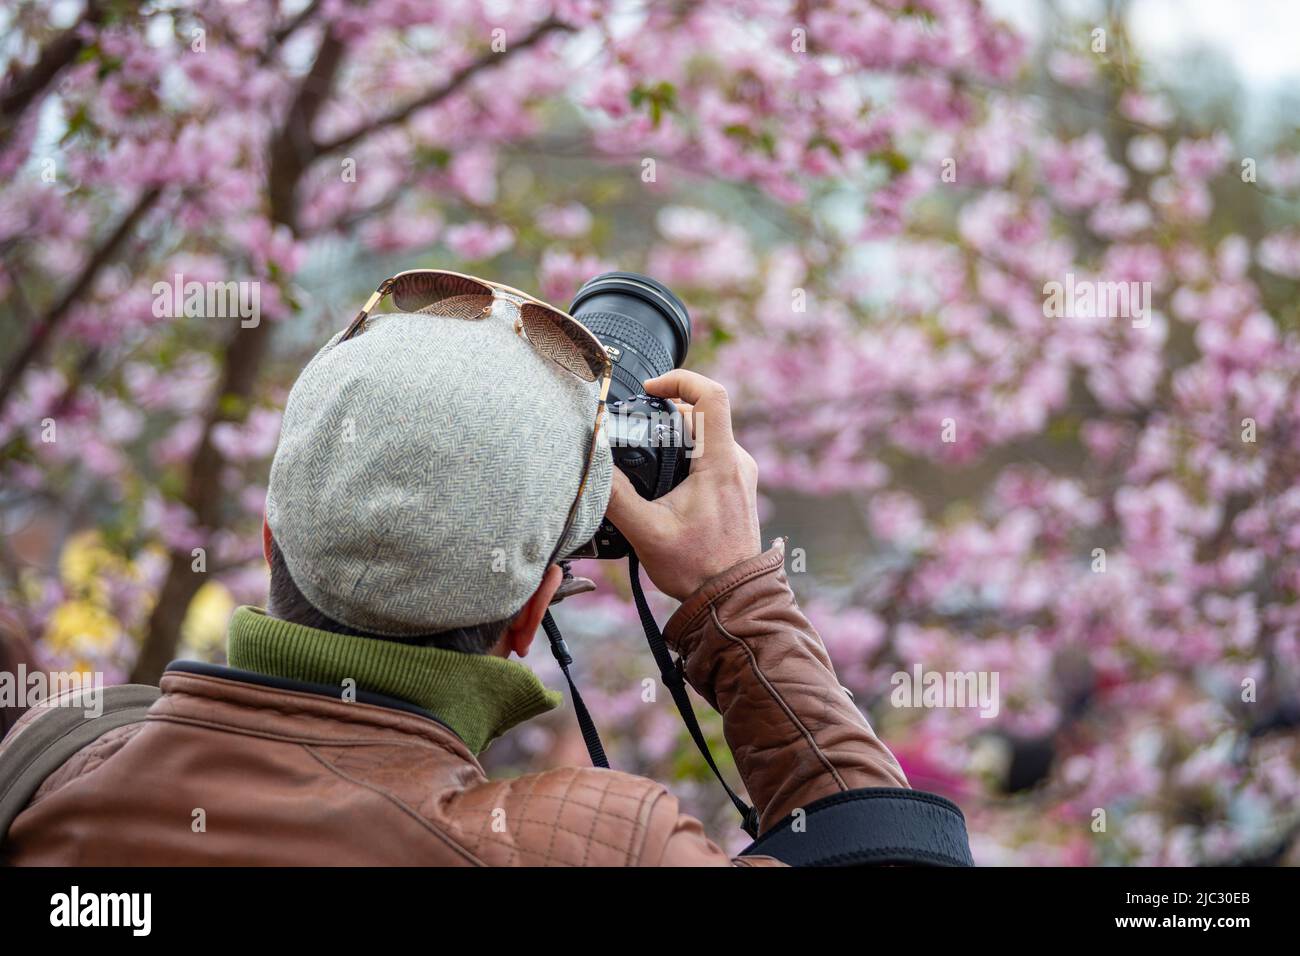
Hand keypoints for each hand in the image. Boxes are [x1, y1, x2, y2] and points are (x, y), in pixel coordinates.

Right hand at [605, 370, 761, 600]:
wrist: (730, 601)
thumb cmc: (698, 570)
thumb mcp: (646, 532)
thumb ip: (616, 496)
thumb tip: (592, 465)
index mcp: (720, 463)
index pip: (711, 395)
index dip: (679, 380)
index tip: (650, 389)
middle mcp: (736, 462)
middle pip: (703, 412)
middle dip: (667, 411)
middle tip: (637, 426)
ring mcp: (740, 473)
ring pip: (707, 433)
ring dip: (677, 433)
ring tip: (646, 449)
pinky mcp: (736, 486)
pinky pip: (711, 452)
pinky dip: (687, 451)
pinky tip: (664, 474)